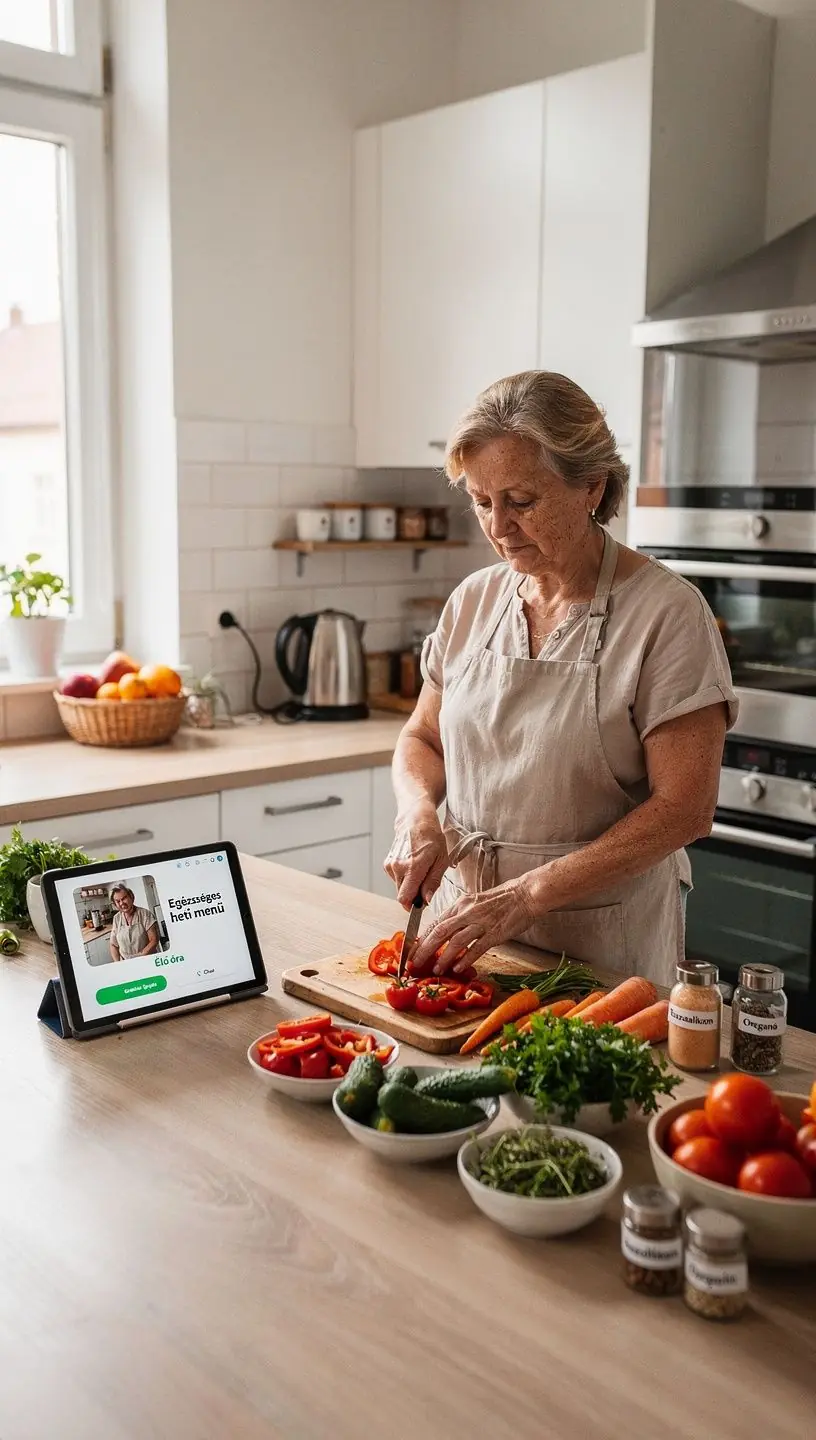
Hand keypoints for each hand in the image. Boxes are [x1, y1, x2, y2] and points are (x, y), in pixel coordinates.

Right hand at [384, 802, 448, 907]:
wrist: (416, 820)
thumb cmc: (432, 838)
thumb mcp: (441, 860)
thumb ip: (432, 882)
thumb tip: (425, 900)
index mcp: (413, 867)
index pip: (404, 899)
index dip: (413, 906)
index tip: (421, 904)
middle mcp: (398, 867)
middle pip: (402, 896)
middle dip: (414, 895)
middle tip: (426, 882)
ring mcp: (390, 865)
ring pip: (399, 888)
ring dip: (410, 885)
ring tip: (420, 870)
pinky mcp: (387, 864)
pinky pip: (396, 880)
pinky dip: (405, 878)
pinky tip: (412, 865)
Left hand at [408, 876, 537, 974]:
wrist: (525, 894)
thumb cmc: (502, 899)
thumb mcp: (475, 903)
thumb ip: (461, 916)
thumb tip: (446, 932)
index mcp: (461, 904)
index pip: (436, 922)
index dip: (423, 938)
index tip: (414, 950)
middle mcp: (468, 912)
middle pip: (440, 931)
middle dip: (425, 949)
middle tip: (416, 963)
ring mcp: (481, 922)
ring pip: (456, 941)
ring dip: (444, 957)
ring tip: (436, 969)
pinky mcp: (495, 932)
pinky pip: (477, 947)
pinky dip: (466, 959)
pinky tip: (458, 968)